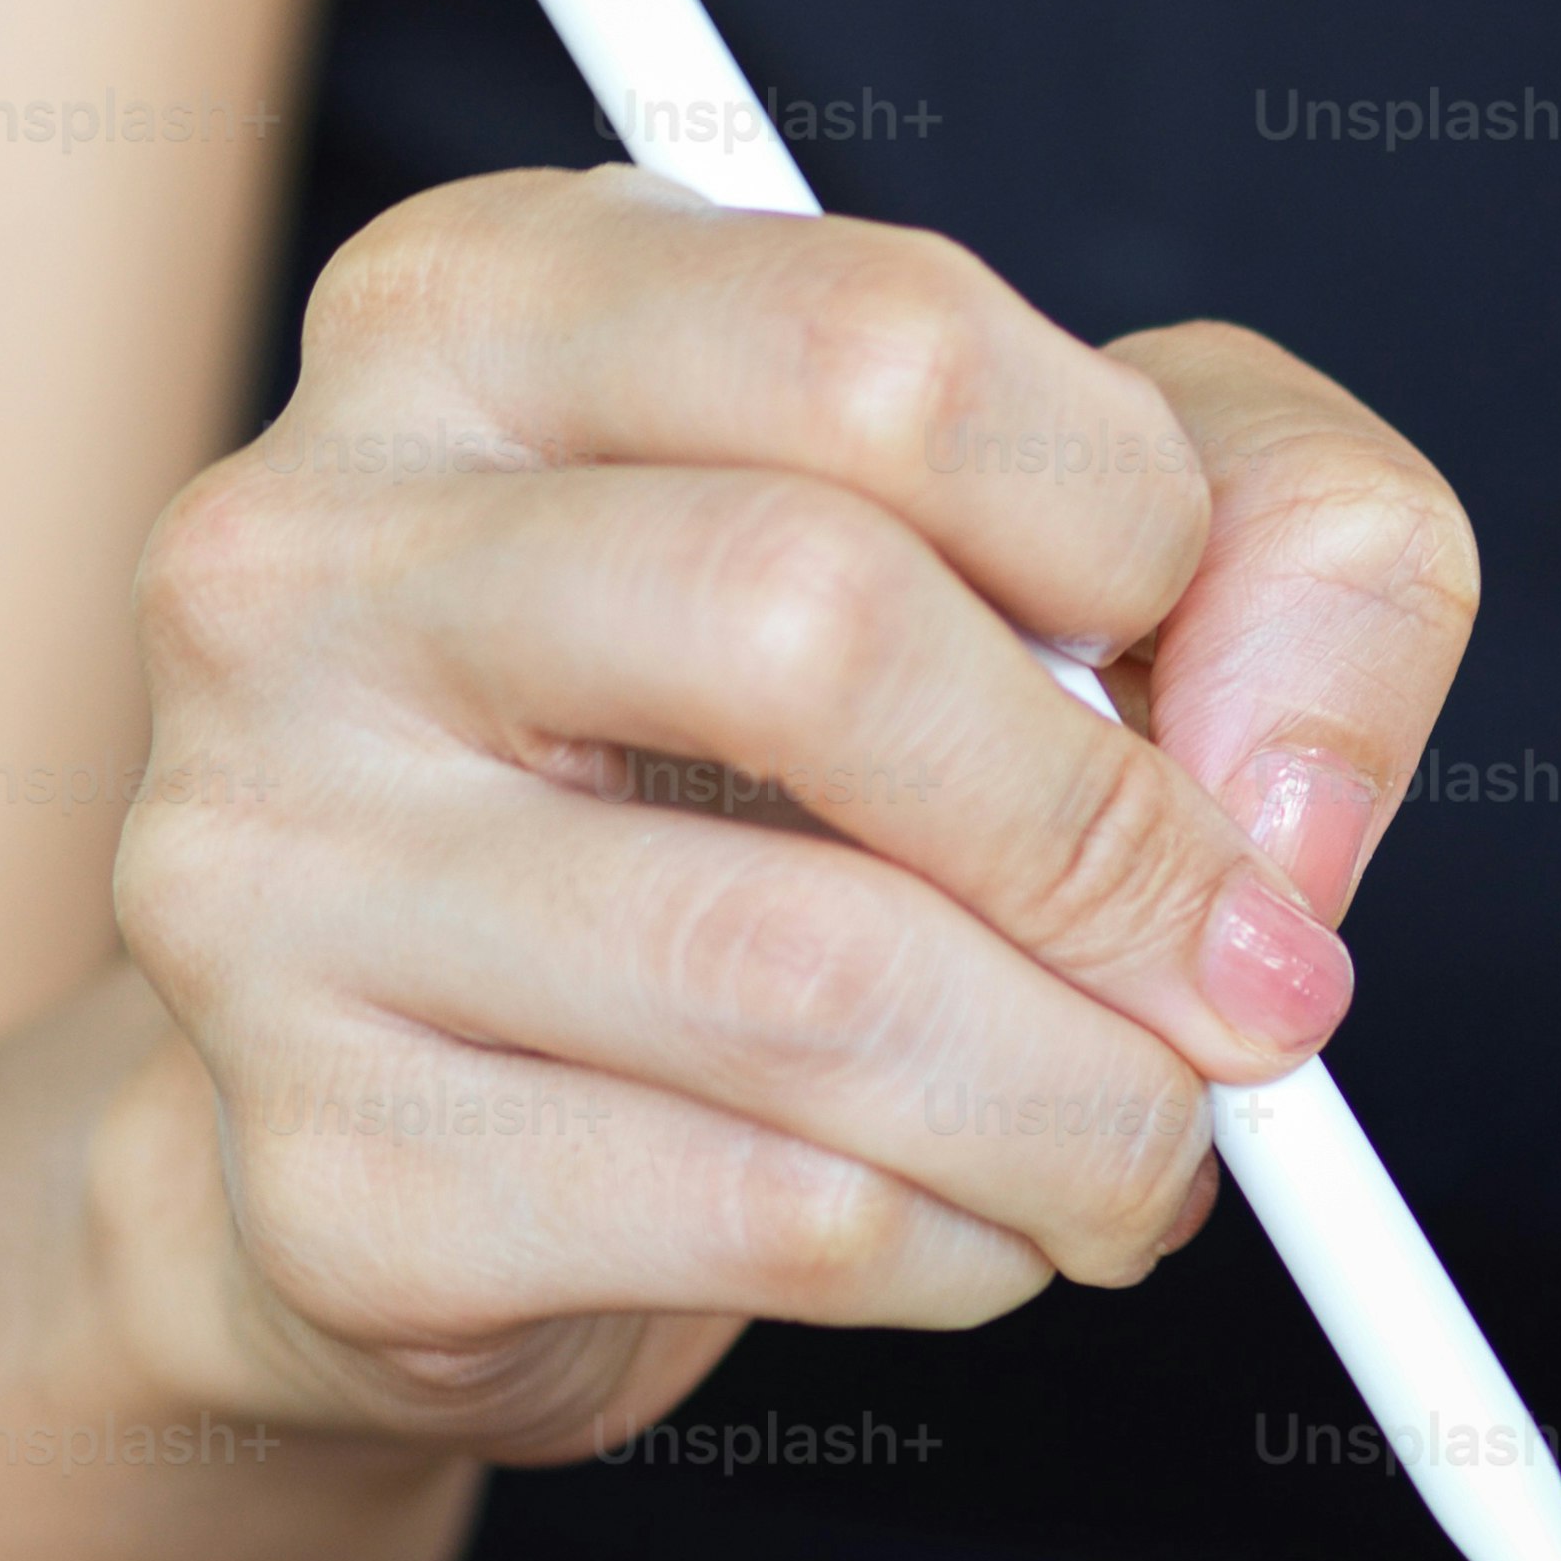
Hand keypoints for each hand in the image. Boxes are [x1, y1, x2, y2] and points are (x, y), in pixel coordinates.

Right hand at [101, 170, 1486, 1462]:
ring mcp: (266, 869)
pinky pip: (766, 1214)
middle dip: (1117, 844)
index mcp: (488, 311)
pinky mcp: (326, 1173)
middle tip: (1244, 985)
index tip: (1187, 660)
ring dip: (1091, 1106)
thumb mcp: (1086, 538)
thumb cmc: (795, 763)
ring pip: (810, 979)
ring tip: (1145, 1141)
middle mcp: (305, 555)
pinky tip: (958, 1221)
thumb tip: (1284, 811)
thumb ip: (1294, 541)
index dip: (1132, 525)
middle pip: (815, 622)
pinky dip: (966, 1248)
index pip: (881, 342)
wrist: (454, 1114)